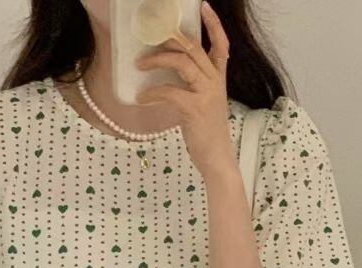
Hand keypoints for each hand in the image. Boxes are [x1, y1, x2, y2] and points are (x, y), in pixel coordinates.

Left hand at [136, 0, 233, 178]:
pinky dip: (152, 92)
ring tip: (140, 65)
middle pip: (192, 48)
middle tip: (147, 45)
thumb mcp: (204, 103)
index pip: (221, 45)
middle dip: (167, 42)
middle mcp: (215, 82)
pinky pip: (169, 91)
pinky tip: (143, 97)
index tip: (203, 6)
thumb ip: (192, 86)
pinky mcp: (195, 108)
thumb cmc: (207, 133)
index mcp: (219, 78)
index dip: (213, 24)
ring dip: (157, 60)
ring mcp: (207, 94)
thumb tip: (168, 75)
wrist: (217, 160)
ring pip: (181, 62)